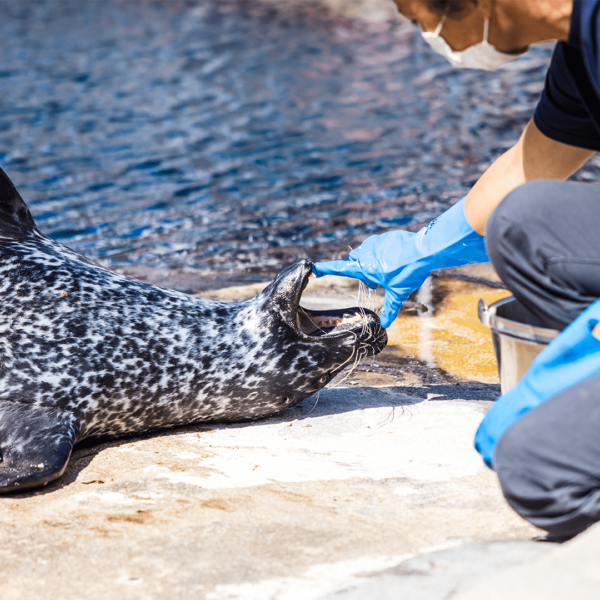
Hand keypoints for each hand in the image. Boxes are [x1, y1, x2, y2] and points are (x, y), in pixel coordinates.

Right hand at [313, 229, 427, 327]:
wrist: (424, 251)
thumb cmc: (408, 272)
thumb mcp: (398, 293)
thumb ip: (390, 308)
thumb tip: (385, 324)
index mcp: (365, 267)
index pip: (340, 268)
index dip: (326, 268)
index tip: (315, 267)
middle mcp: (366, 253)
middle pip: (354, 259)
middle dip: (360, 268)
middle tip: (376, 279)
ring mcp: (376, 242)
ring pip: (366, 251)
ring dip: (372, 259)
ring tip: (389, 268)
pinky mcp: (386, 236)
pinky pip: (380, 244)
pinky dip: (384, 252)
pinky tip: (398, 258)